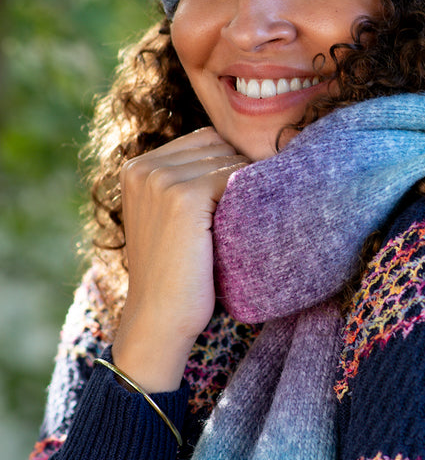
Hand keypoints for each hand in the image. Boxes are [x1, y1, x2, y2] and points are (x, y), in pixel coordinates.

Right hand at [111, 127, 247, 392]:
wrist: (159, 320)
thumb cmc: (176, 273)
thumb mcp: (170, 217)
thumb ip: (191, 179)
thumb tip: (248, 152)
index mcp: (136, 166)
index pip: (204, 139)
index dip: (231, 161)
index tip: (245, 191)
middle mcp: (143, 166)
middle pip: (218, 144)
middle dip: (241, 169)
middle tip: (254, 206)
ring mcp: (161, 179)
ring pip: (229, 158)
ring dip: (247, 184)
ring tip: (249, 218)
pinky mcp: (183, 196)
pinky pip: (235, 177)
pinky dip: (247, 197)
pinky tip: (244, 226)